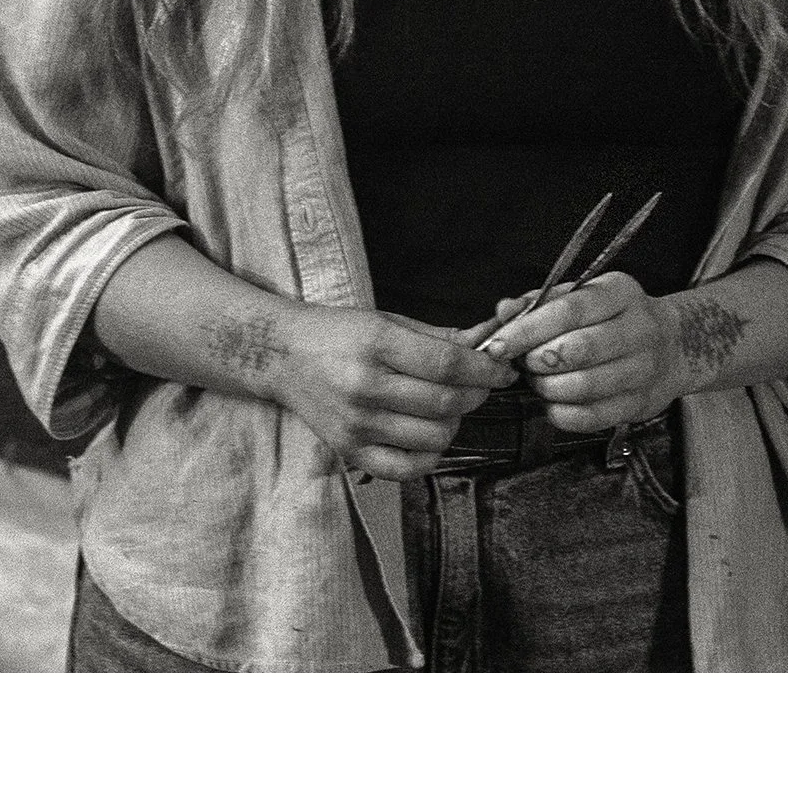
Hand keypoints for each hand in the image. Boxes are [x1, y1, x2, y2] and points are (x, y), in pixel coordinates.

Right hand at [270, 304, 515, 479]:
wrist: (283, 355)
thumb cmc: (339, 333)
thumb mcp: (387, 320)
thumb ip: (439, 337)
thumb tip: (487, 343)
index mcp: (376, 343)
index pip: (447, 365)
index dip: (485, 369)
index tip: (504, 369)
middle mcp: (365, 386)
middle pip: (445, 403)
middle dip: (476, 394)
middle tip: (479, 385)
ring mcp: (357, 424)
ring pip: (434, 437)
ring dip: (455, 423)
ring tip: (448, 407)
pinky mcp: (350, 450)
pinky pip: (407, 468)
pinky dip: (430, 455)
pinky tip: (429, 435)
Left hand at [480, 268, 684, 432]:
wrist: (672, 346)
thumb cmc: (613, 318)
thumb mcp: (584, 296)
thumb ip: (540, 302)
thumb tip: (503, 311)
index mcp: (620, 292)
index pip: (569, 310)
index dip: (528, 330)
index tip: (498, 344)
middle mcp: (639, 328)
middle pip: (579, 350)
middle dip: (538, 361)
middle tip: (522, 364)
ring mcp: (644, 369)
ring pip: (585, 387)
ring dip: (548, 388)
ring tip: (538, 381)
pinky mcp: (641, 404)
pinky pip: (592, 417)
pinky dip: (562, 414)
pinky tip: (553, 403)